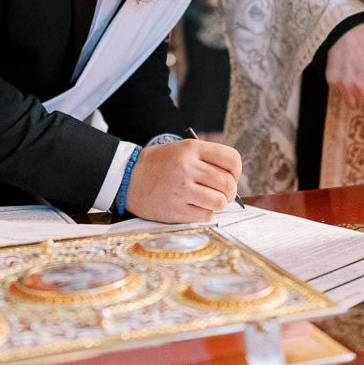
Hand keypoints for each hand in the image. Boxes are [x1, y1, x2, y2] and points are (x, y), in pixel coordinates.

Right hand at [124, 140, 241, 223]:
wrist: (127, 177)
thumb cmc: (159, 165)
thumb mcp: (181, 150)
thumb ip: (206, 159)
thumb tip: (233, 179)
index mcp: (191, 148)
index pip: (231, 159)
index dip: (236, 171)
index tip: (231, 177)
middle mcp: (187, 167)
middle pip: (228, 183)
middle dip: (229, 192)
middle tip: (221, 194)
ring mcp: (181, 189)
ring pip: (219, 201)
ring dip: (218, 204)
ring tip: (208, 201)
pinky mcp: (175, 210)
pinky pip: (205, 216)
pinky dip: (205, 214)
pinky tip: (194, 208)